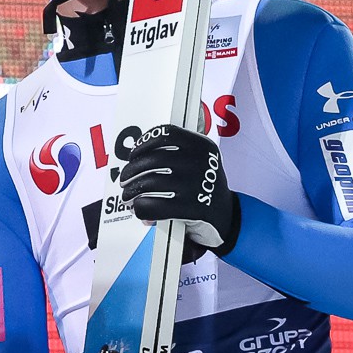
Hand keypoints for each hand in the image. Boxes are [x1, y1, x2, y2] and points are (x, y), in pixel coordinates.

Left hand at [120, 124, 239, 257]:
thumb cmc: (204, 188)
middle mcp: (201, 162)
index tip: (134, 154)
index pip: (166, 134)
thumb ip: (175, 154)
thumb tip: (136, 158)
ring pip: (150, 183)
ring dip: (132, 192)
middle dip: (132, 171)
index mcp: (202, 145)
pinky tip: (140, 211)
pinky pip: (154, 205)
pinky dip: (141, 208)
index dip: (144, 143)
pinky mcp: (191, 209)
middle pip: (153, 160)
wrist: (227, 218)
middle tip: (124, 181)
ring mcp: (197, 185)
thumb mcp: (199, 162)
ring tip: (128, 198)